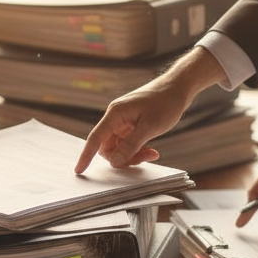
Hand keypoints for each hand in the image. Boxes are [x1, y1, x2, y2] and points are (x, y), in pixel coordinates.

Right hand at [75, 47, 224, 172]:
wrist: (178, 87)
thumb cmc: (165, 103)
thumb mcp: (150, 127)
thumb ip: (131, 146)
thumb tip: (114, 162)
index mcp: (115, 114)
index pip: (95, 139)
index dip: (86, 156)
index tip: (79, 171)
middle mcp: (116, 118)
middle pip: (108, 147)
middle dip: (123, 157)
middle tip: (144, 158)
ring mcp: (124, 121)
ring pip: (119, 147)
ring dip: (132, 155)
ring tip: (152, 153)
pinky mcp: (132, 124)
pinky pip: (128, 143)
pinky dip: (137, 149)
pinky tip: (152, 149)